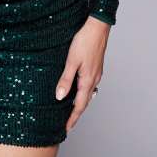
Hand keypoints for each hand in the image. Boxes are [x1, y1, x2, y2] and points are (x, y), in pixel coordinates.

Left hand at [55, 15, 110, 132]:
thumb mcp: (71, 61)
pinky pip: (88, 84)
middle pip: (84, 101)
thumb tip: (59, 97)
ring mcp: (96, 73)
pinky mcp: (95, 66)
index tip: (66, 129)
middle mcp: (94, 79)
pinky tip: (77, 88)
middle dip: (76, 113)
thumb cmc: (84, 41)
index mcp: (88, 80)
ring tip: (70, 109)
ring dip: (79, 102)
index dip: (72, 118)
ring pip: (87, 92)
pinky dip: (82, 91)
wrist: (97, 26)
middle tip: (67, 124)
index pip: (79, 105)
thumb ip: (66, 79)